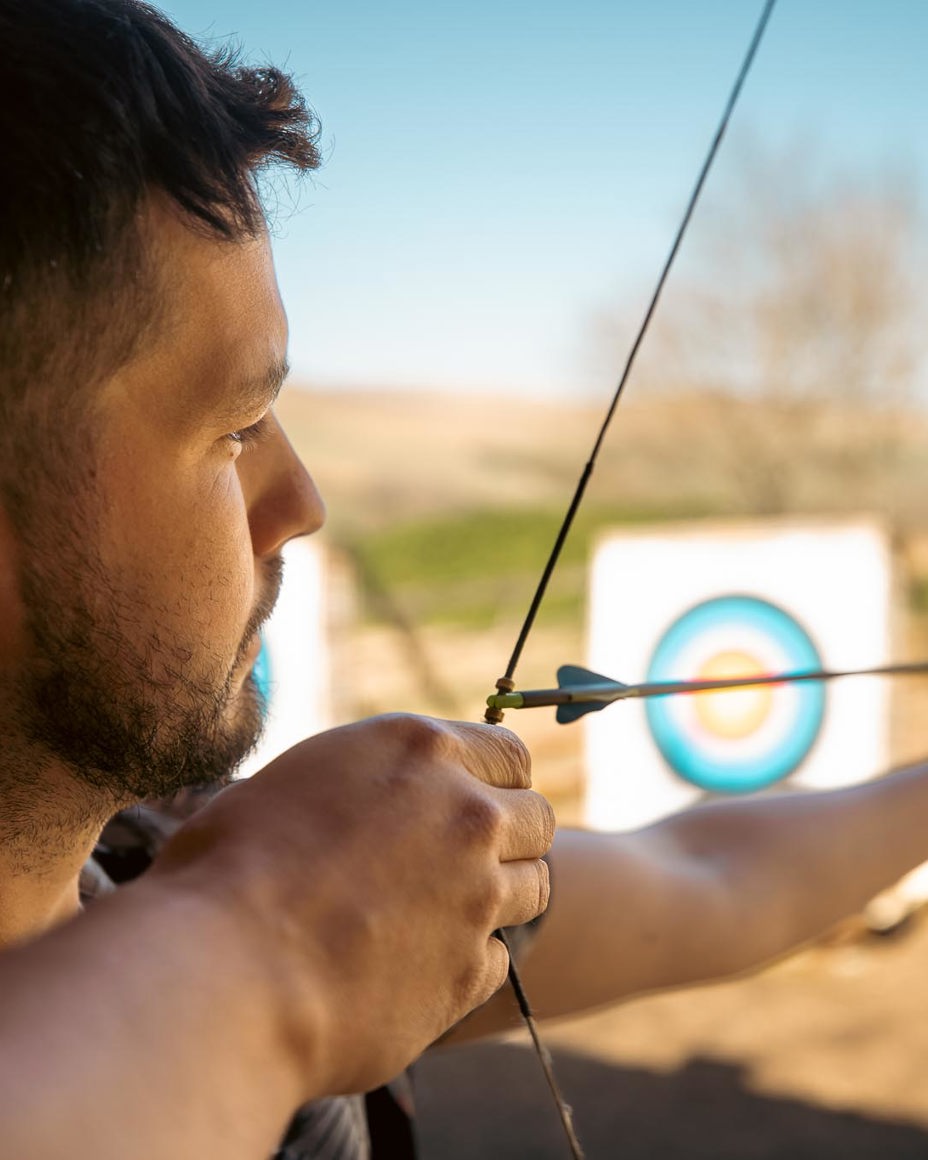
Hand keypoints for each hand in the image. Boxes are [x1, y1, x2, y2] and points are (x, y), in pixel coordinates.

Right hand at [149, 714, 553, 1095]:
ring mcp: (478, 894)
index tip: (469, 803)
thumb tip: (378, 801)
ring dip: (497, 899)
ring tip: (432, 917)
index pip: (509, 754)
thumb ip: (364, 784)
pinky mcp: (471, 971)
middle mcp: (465, 813)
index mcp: (419, 750)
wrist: (221, 974)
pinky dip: (468, 963)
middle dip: (509, 838)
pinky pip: (498, 959)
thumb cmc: (227, 871)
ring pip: (534, 887)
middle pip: (536, 817)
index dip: (493, 781)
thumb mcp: (296, 784)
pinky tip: (411, 969)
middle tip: (454, 864)